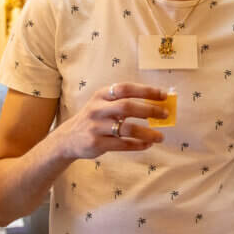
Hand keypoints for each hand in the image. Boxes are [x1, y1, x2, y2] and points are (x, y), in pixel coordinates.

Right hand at [53, 82, 168, 159]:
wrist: (68, 139)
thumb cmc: (94, 119)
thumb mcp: (103, 105)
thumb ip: (124, 102)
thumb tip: (156, 104)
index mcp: (101, 95)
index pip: (126, 88)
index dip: (146, 91)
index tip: (163, 95)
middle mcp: (97, 109)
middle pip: (127, 107)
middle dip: (149, 110)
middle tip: (165, 114)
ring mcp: (96, 127)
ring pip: (127, 129)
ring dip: (147, 133)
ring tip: (160, 136)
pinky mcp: (97, 144)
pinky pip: (123, 144)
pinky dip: (138, 145)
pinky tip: (147, 144)